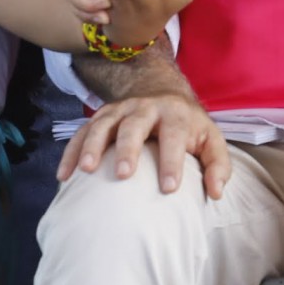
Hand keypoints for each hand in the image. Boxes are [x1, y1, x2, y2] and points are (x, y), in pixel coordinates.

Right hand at [57, 93, 231, 197]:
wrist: (163, 92)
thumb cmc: (188, 126)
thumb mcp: (211, 139)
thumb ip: (219, 165)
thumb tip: (216, 192)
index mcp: (175, 114)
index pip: (175, 136)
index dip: (172, 161)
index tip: (169, 189)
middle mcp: (146, 108)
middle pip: (134, 124)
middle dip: (128, 148)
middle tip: (123, 174)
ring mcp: (120, 110)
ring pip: (104, 123)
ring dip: (93, 145)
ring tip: (87, 170)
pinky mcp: (102, 116)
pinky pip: (83, 131)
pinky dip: (72, 151)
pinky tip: (64, 176)